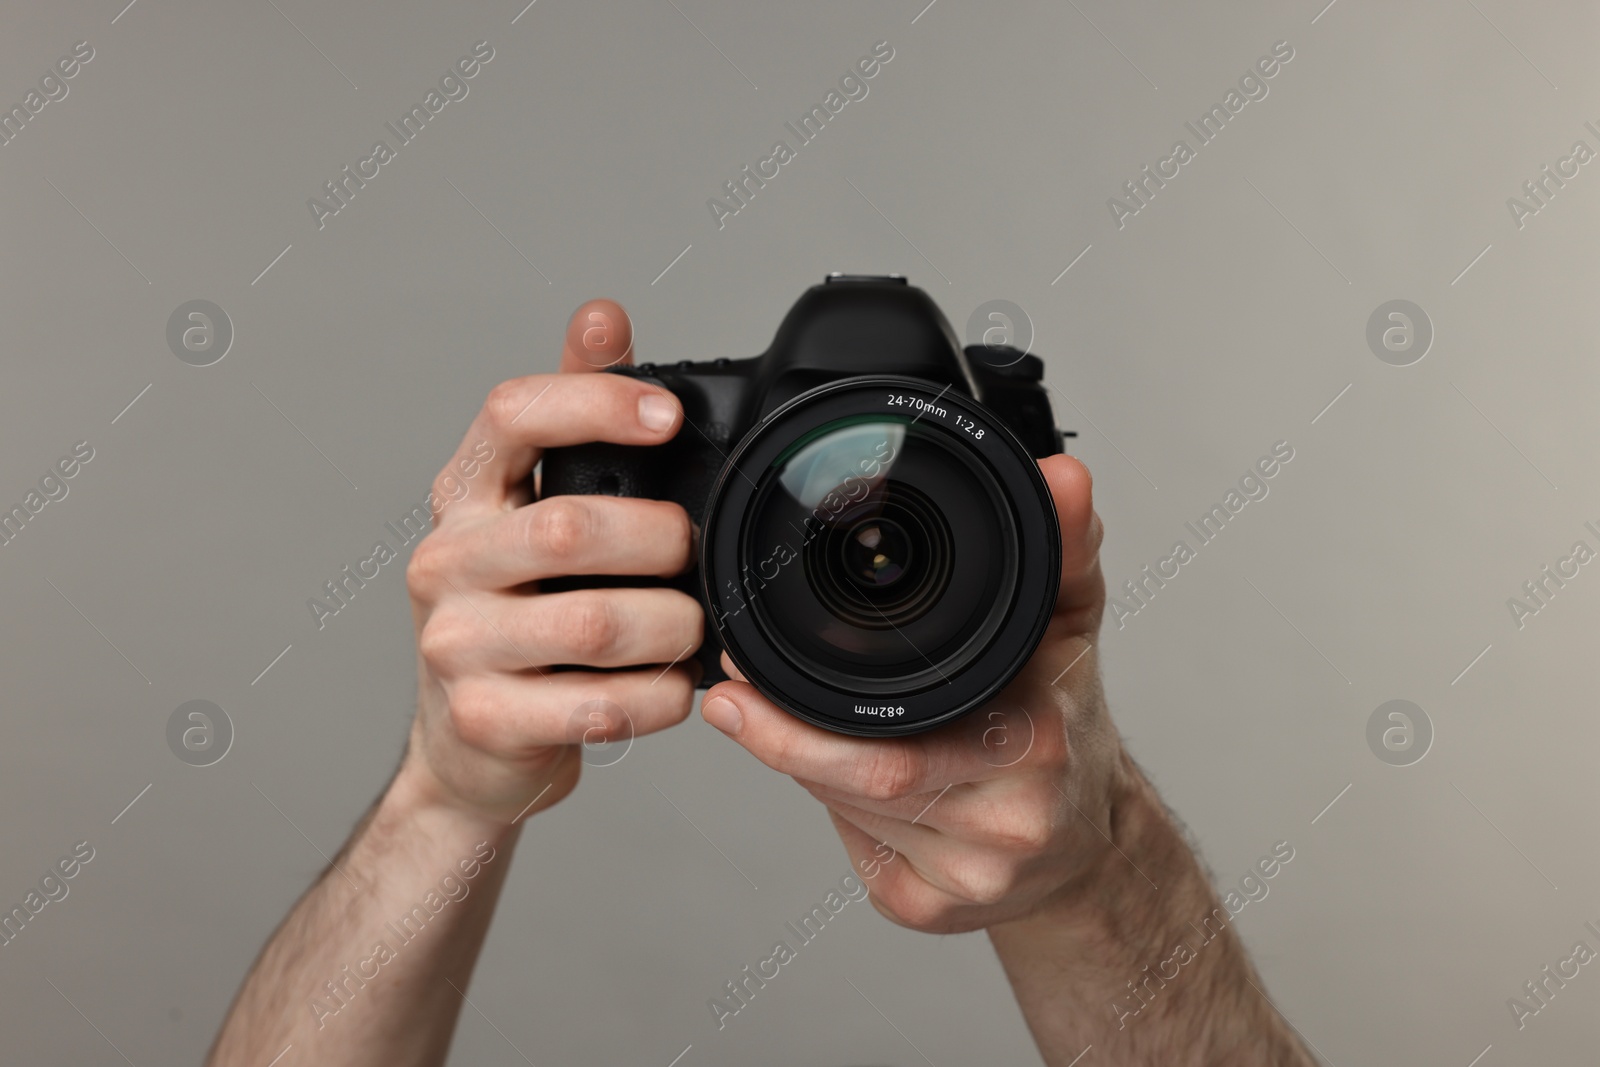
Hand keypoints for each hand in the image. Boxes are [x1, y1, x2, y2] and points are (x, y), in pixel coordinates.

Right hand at [399, 300, 702, 822]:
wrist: (469, 743)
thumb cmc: (517, 610)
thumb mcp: (533, 508)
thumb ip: (573, 417)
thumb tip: (601, 316)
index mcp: (466, 494)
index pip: (514, 414)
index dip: (596, 402)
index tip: (668, 417)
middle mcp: (446, 561)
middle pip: (570, 526)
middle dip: (659, 541)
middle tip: (690, 555)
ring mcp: (457, 644)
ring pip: (597, 622)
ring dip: (671, 626)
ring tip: (689, 628)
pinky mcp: (485, 719)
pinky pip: (600, 704)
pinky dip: (658, 697)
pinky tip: (669, 688)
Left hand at [701, 455, 1130, 932]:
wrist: (1093, 835)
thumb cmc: (1063, 718)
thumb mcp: (1069, 622)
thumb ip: (1061, 545)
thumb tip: (1064, 474)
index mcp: (1035, 743)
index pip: (891, 740)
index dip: (802, 717)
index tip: (744, 677)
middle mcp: (1007, 823)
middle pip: (858, 780)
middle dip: (788, 735)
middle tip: (736, 694)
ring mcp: (968, 879)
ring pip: (845, 812)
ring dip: (809, 764)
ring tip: (802, 719)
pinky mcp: (929, 912)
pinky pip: (854, 851)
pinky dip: (835, 809)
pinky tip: (846, 780)